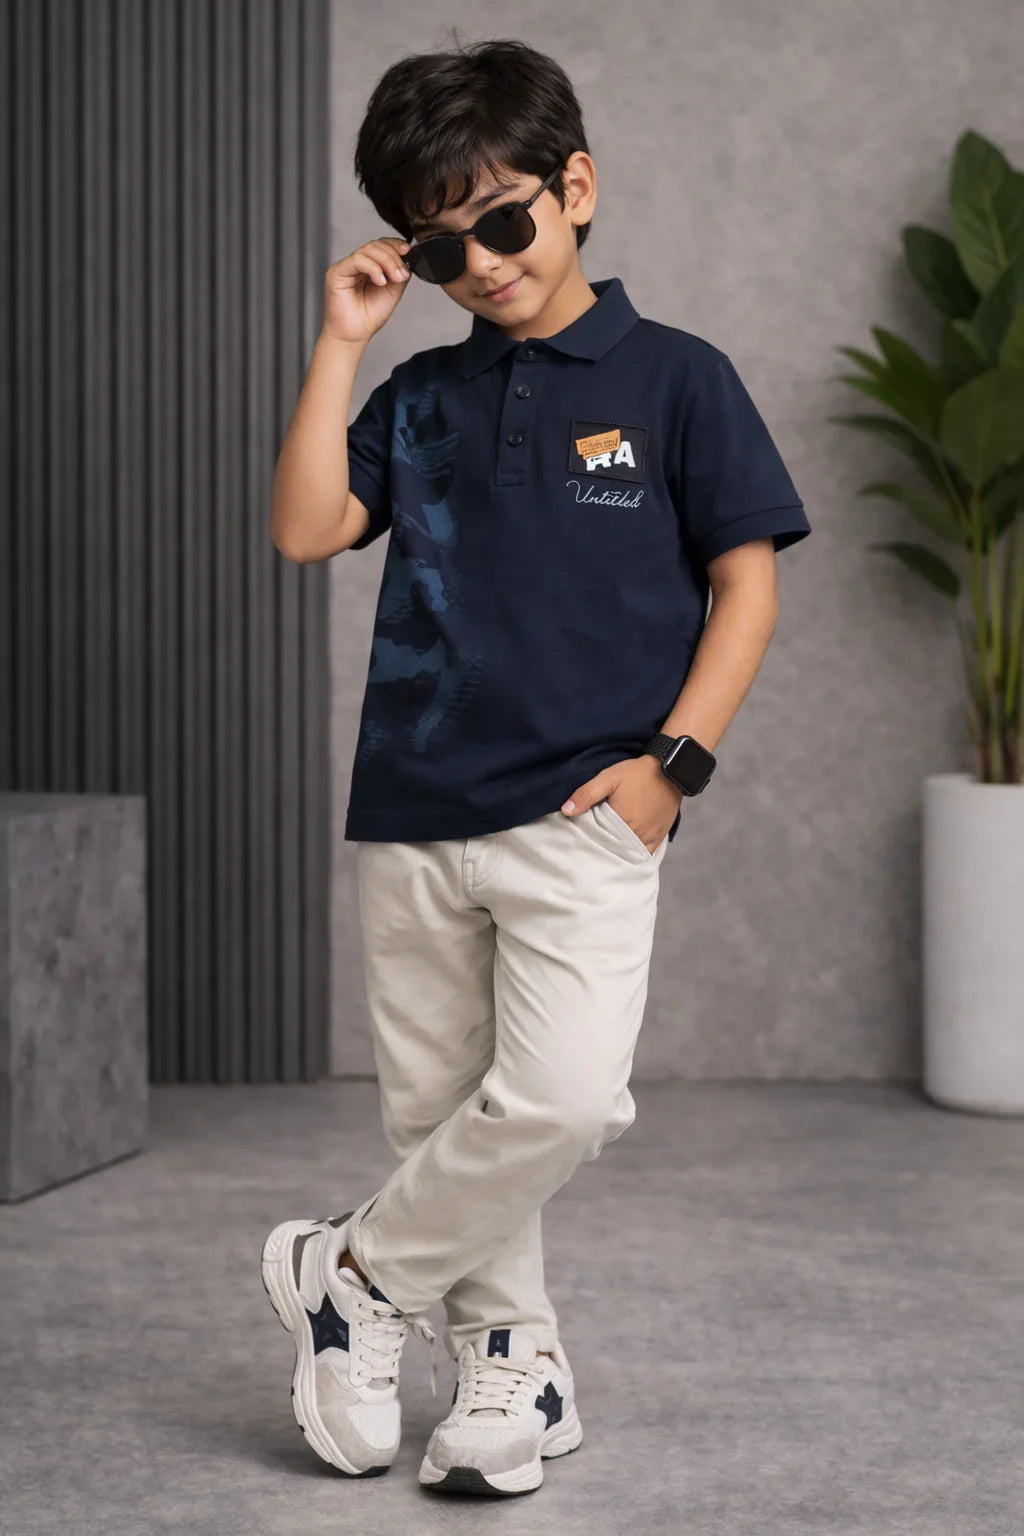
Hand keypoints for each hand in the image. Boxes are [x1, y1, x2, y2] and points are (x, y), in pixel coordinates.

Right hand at [322, 237, 412, 345]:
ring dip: (386, 262)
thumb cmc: (368, 317)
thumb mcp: (392, 292)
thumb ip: (398, 274)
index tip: (408, 251)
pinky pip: (357, 260)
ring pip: (368, 250)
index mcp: (369, 266)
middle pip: (376, 245)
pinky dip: (373, 268)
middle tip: (401, 274)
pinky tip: (380, 281)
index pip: (382, 246)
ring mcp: (346, 267)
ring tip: (394, 278)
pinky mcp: (337, 272)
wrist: (354, 335)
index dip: (395, 245)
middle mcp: (357, 264)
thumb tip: (406, 260)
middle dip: (393, 257)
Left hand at [560, 754, 681, 853]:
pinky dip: (635, 856)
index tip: (580, 846)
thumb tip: (566, 811)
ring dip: (619, 854)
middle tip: (589, 854)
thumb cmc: (638, 773)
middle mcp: (636, 834)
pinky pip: (645, 854)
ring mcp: (649, 837)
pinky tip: (625, 856)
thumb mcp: (609, 777)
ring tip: (606, 855)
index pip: (599, 841)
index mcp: (621, 822)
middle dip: (603, 851)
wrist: (671, 770)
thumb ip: (587, 794)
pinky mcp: (659, 836)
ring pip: (629, 855)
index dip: (589, 844)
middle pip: (614, 850)